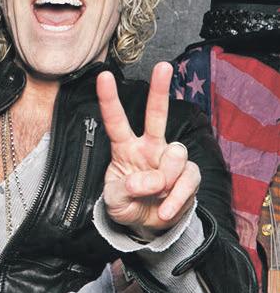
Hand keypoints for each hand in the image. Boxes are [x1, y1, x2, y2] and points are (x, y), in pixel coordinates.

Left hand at [97, 61, 199, 240]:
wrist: (148, 225)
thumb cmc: (127, 205)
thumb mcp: (115, 201)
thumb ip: (126, 190)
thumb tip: (150, 181)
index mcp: (124, 148)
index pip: (115, 121)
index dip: (109, 99)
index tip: (103, 76)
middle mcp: (149, 147)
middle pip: (156, 114)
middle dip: (160, 89)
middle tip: (163, 67)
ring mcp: (170, 159)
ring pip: (175, 154)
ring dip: (163, 181)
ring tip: (154, 196)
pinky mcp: (188, 175)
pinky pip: (187, 181)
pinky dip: (175, 199)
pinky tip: (164, 210)